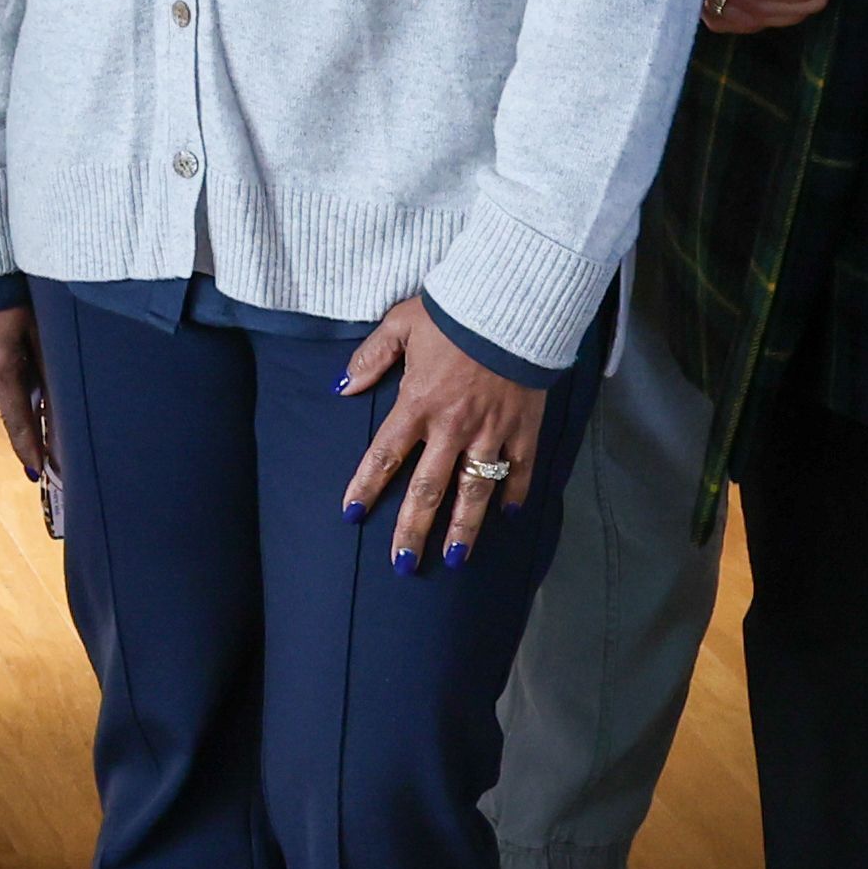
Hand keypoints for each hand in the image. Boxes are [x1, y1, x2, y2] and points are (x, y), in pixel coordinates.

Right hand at [0, 300, 54, 484]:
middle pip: (5, 389)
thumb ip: (46, 368)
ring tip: (3, 327)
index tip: (37, 470)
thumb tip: (55, 401)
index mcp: (1, 368)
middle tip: (25, 345)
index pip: (18, 420)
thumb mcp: (38, 329)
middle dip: (17, 378)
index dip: (29, 447)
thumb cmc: (10, 292)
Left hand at [340, 297, 551, 565]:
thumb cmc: (452, 313)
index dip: (367, 487)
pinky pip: (519, 471)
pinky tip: (507, 515)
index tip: (352, 515)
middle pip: (428, 490)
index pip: (385, 456)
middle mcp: (452, 427)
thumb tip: (343, 386)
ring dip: (463, 529)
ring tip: (454, 559)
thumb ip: (371, 358)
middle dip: (413, 530)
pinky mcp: (525, 430)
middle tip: (402, 564)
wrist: (512, 305)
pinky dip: (514, 494)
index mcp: (417, 404)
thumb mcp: (400, 325)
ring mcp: (492, 433)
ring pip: (474, 492)